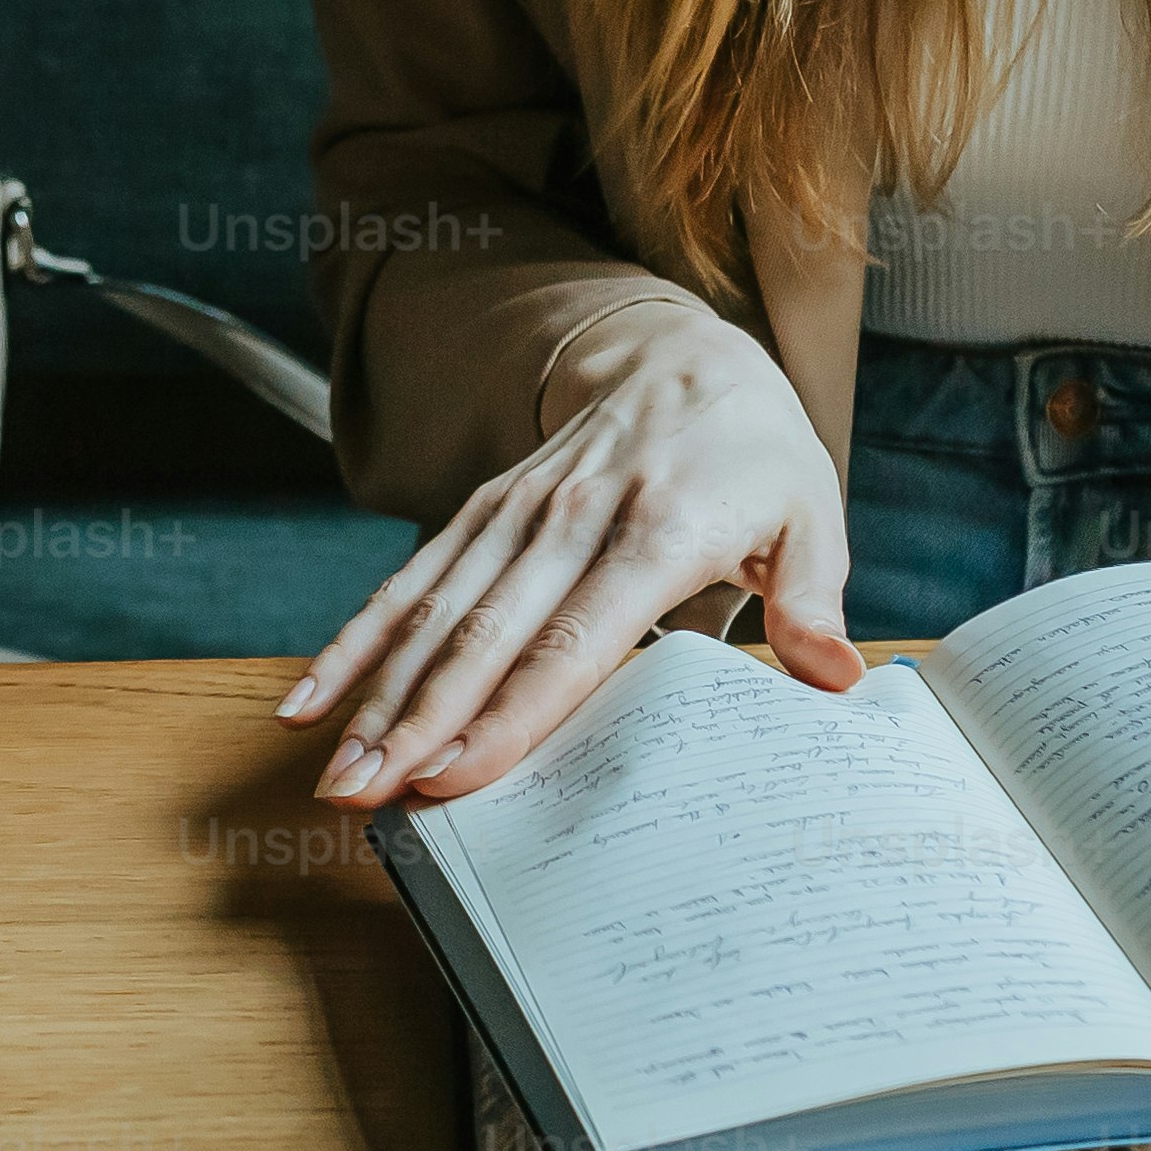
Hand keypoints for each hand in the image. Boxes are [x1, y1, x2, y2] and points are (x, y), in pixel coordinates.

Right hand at [282, 317, 860, 805]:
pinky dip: (357, 642)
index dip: (511, 711)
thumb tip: (838, 680)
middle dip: (417, 722)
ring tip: (334, 773)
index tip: (458, 775)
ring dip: (377, 697)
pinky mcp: (482, 513)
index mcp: (658, 532)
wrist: (685, 353)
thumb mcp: (808, 516)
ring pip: (434, 614)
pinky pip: (409, 581)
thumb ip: (812, 601)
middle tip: (365, 796)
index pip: (574, 638)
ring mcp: (516, 515)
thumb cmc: (752, 454)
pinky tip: (313, 698)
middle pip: (483, 636)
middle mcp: (573, 522)